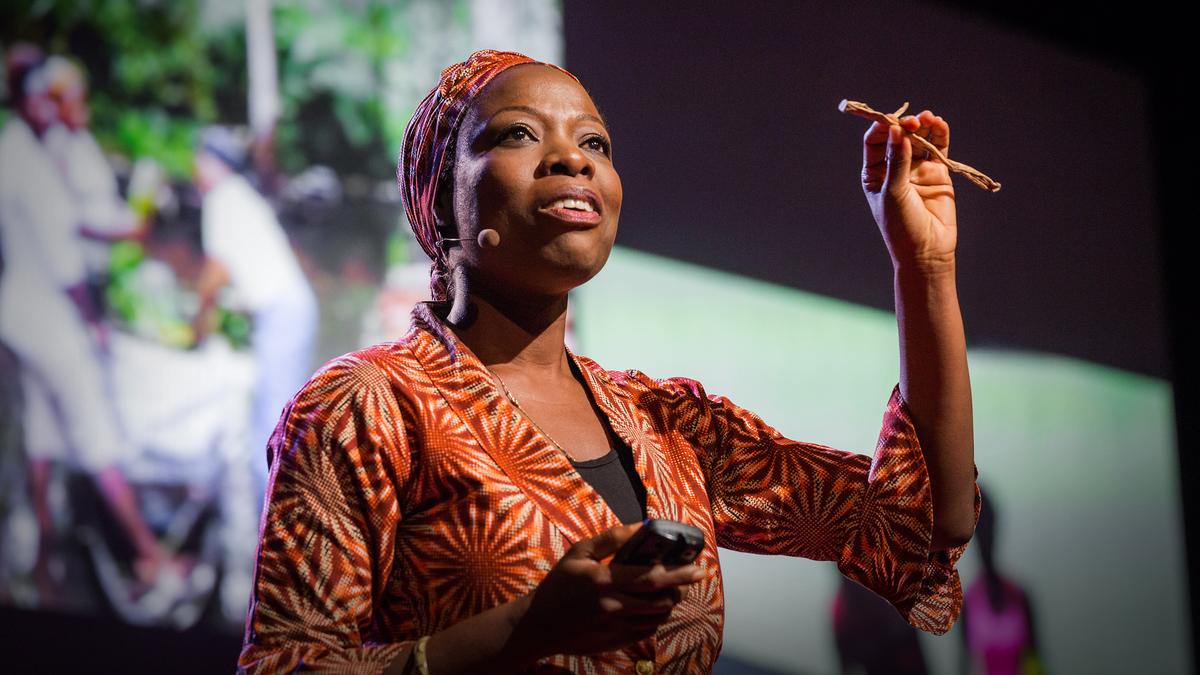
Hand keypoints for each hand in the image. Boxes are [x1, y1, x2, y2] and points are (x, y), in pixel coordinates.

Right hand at [518, 523, 704, 656]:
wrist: (539, 624)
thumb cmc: (560, 583)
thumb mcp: (580, 553)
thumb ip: (612, 539)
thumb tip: (643, 526)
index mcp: (605, 580)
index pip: (651, 577)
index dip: (679, 573)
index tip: (698, 567)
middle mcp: (613, 605)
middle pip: (661, 599)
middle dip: (682, 588)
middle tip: (692, 578)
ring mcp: (615, 627)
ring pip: (658, 617)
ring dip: (671, 602)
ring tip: (673, 589)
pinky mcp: (616, 642)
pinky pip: (647, 630)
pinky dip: (657, 617)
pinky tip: (654, 606)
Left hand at [861, 110, 956, 272]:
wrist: (927, 251)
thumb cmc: (901, 227)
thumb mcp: (894, 193)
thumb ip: (897, 161)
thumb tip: (897, 130)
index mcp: (875, 174)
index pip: (875, 142)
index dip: (882, 127)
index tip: (891, 119)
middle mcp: (895, 168)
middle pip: (898, 137)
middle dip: (904, 125)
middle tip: (912, 121)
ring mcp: (917, 169)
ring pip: (919, 139)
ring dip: (922, 126)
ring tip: (927, 118)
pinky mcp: (938, 173)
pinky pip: (938, 148)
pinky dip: (939, 134)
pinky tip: (939, 123)